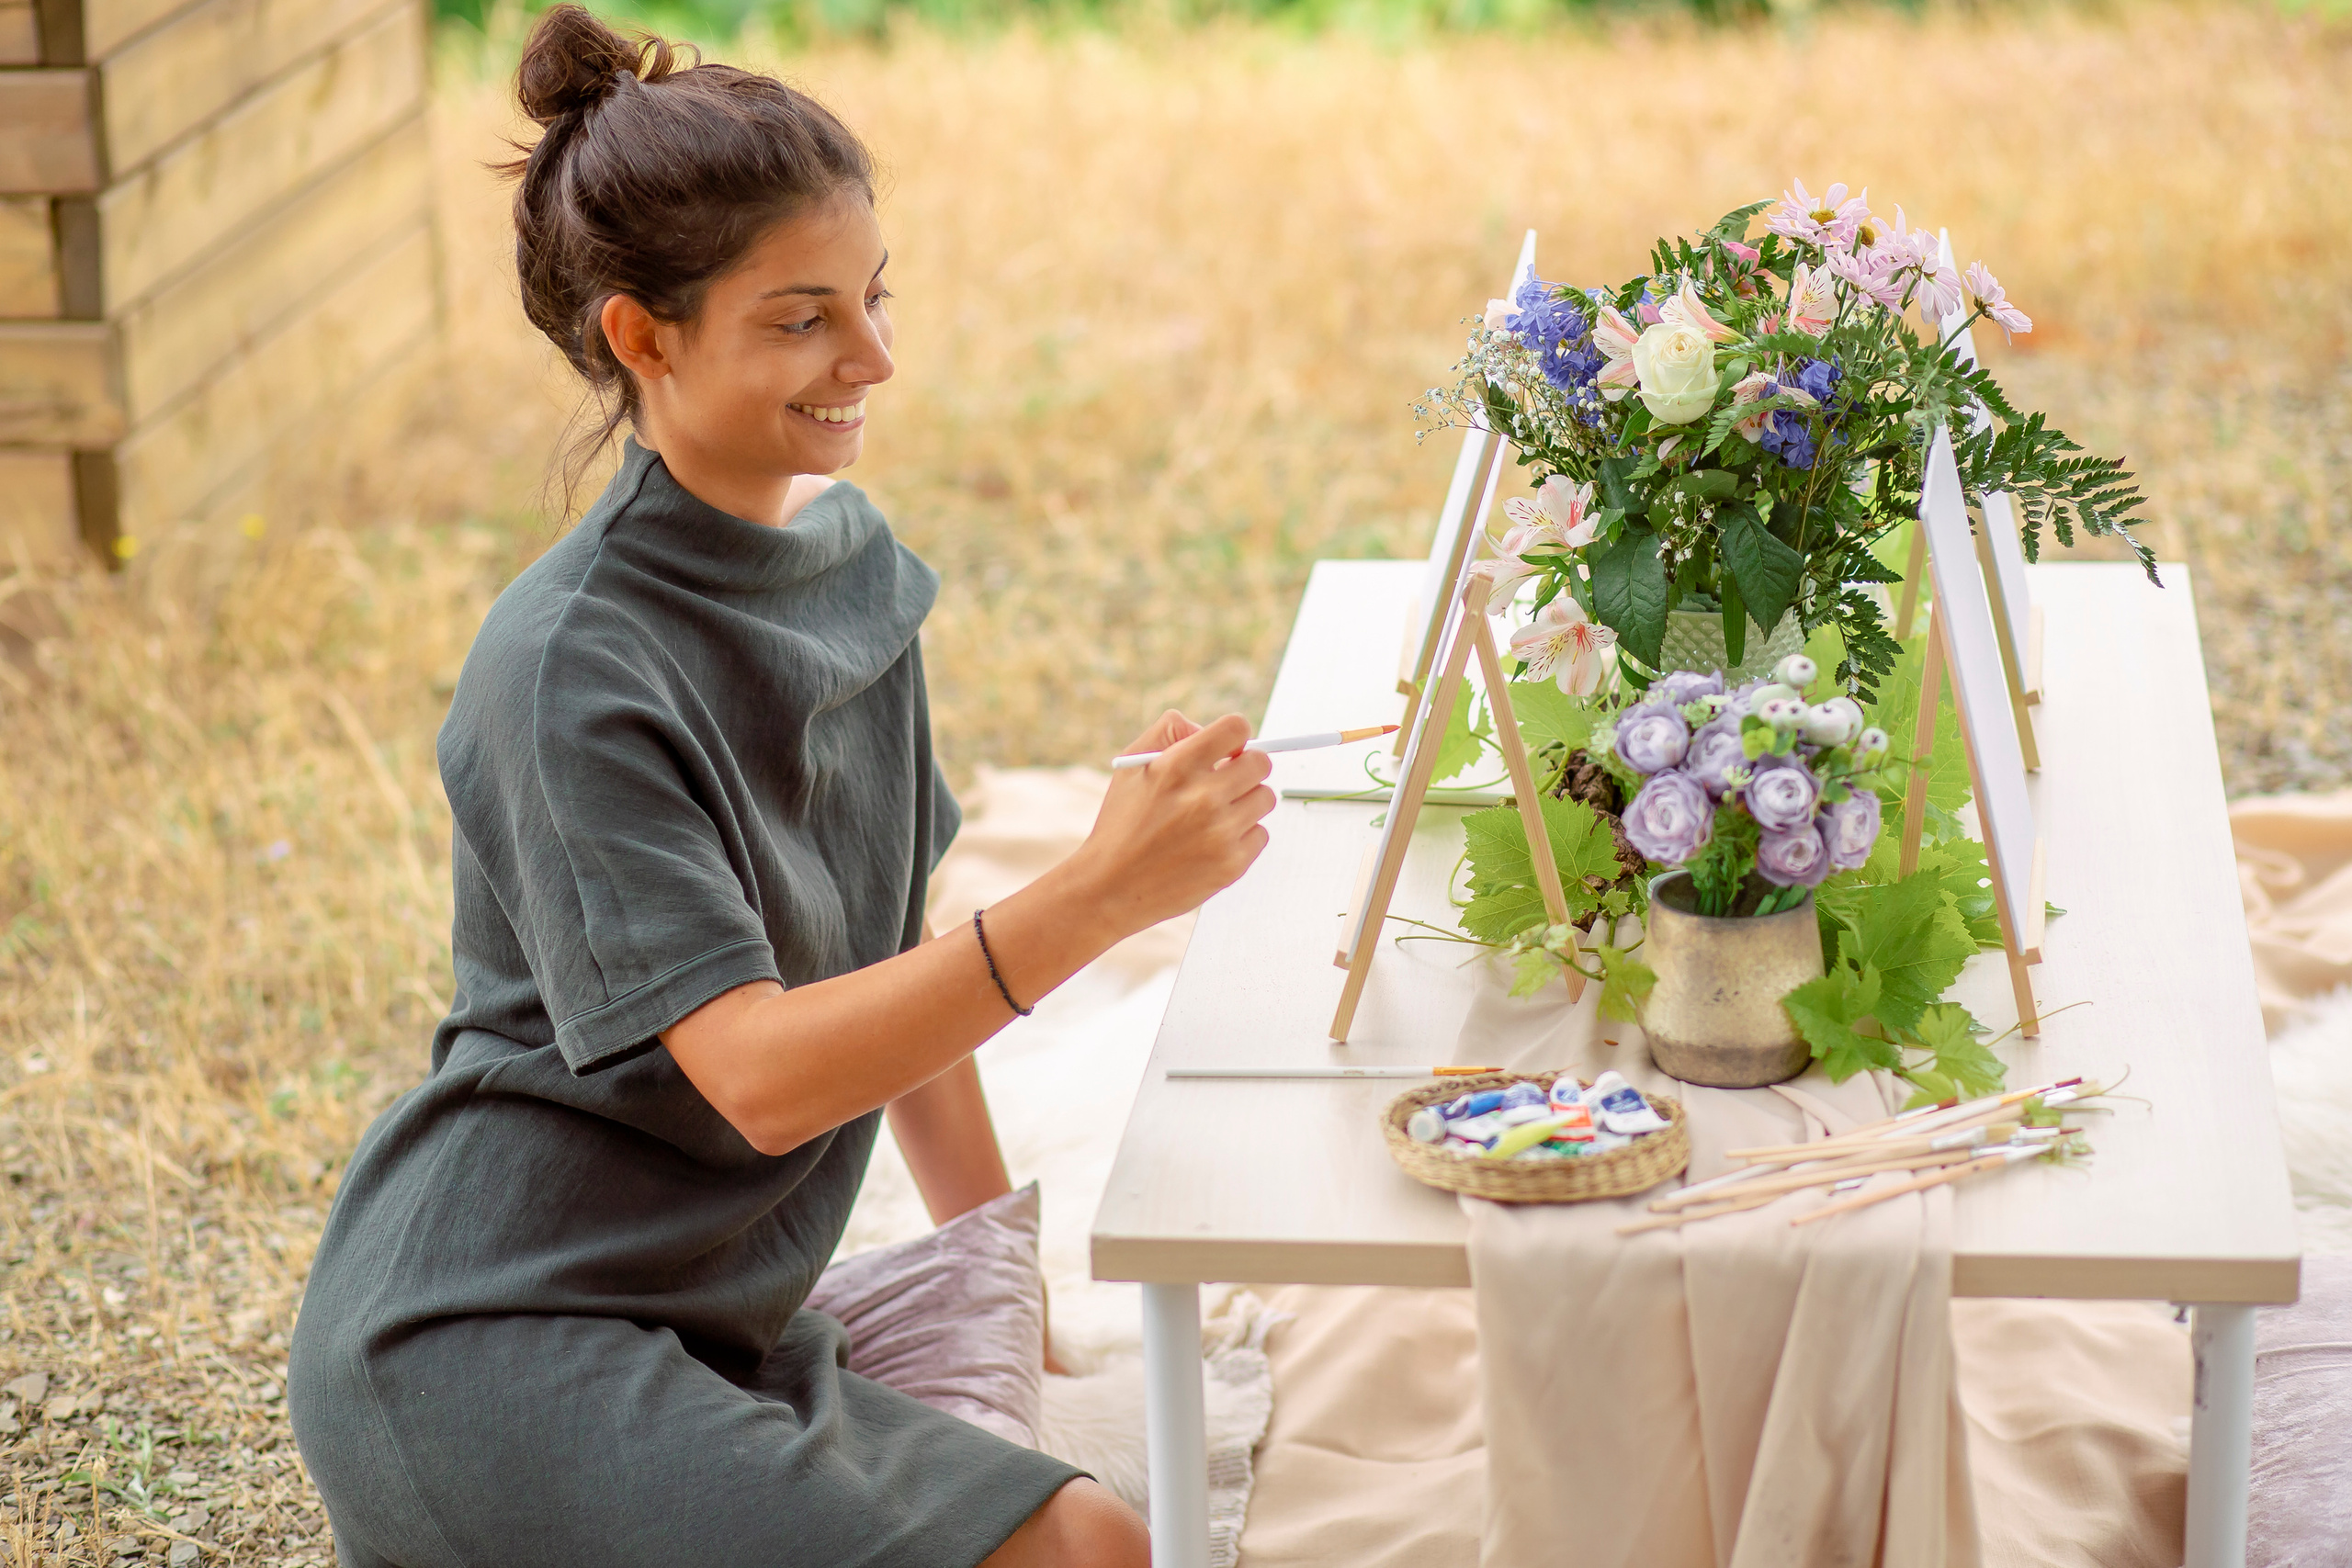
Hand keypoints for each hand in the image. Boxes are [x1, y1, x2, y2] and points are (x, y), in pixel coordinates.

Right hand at [1067, 711, 1274, 940]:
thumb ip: (1168, 732)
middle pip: (1260, 764)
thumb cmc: (1122, 823)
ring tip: (1215, 815)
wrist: (1110, 887)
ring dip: (1246, 802)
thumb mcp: (1131, 765)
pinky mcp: (1232, 864)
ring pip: (1265, 798)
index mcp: (1177, 766)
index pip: (1237, 729)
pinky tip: (1213, 842)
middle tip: (1226, 782)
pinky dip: (1243, 836)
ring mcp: (1220, 833)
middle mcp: (1203, 797)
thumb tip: (1207, 730)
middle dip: (1245, 768)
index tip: (1228, 751)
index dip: (1236, 737)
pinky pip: (1261, 834)